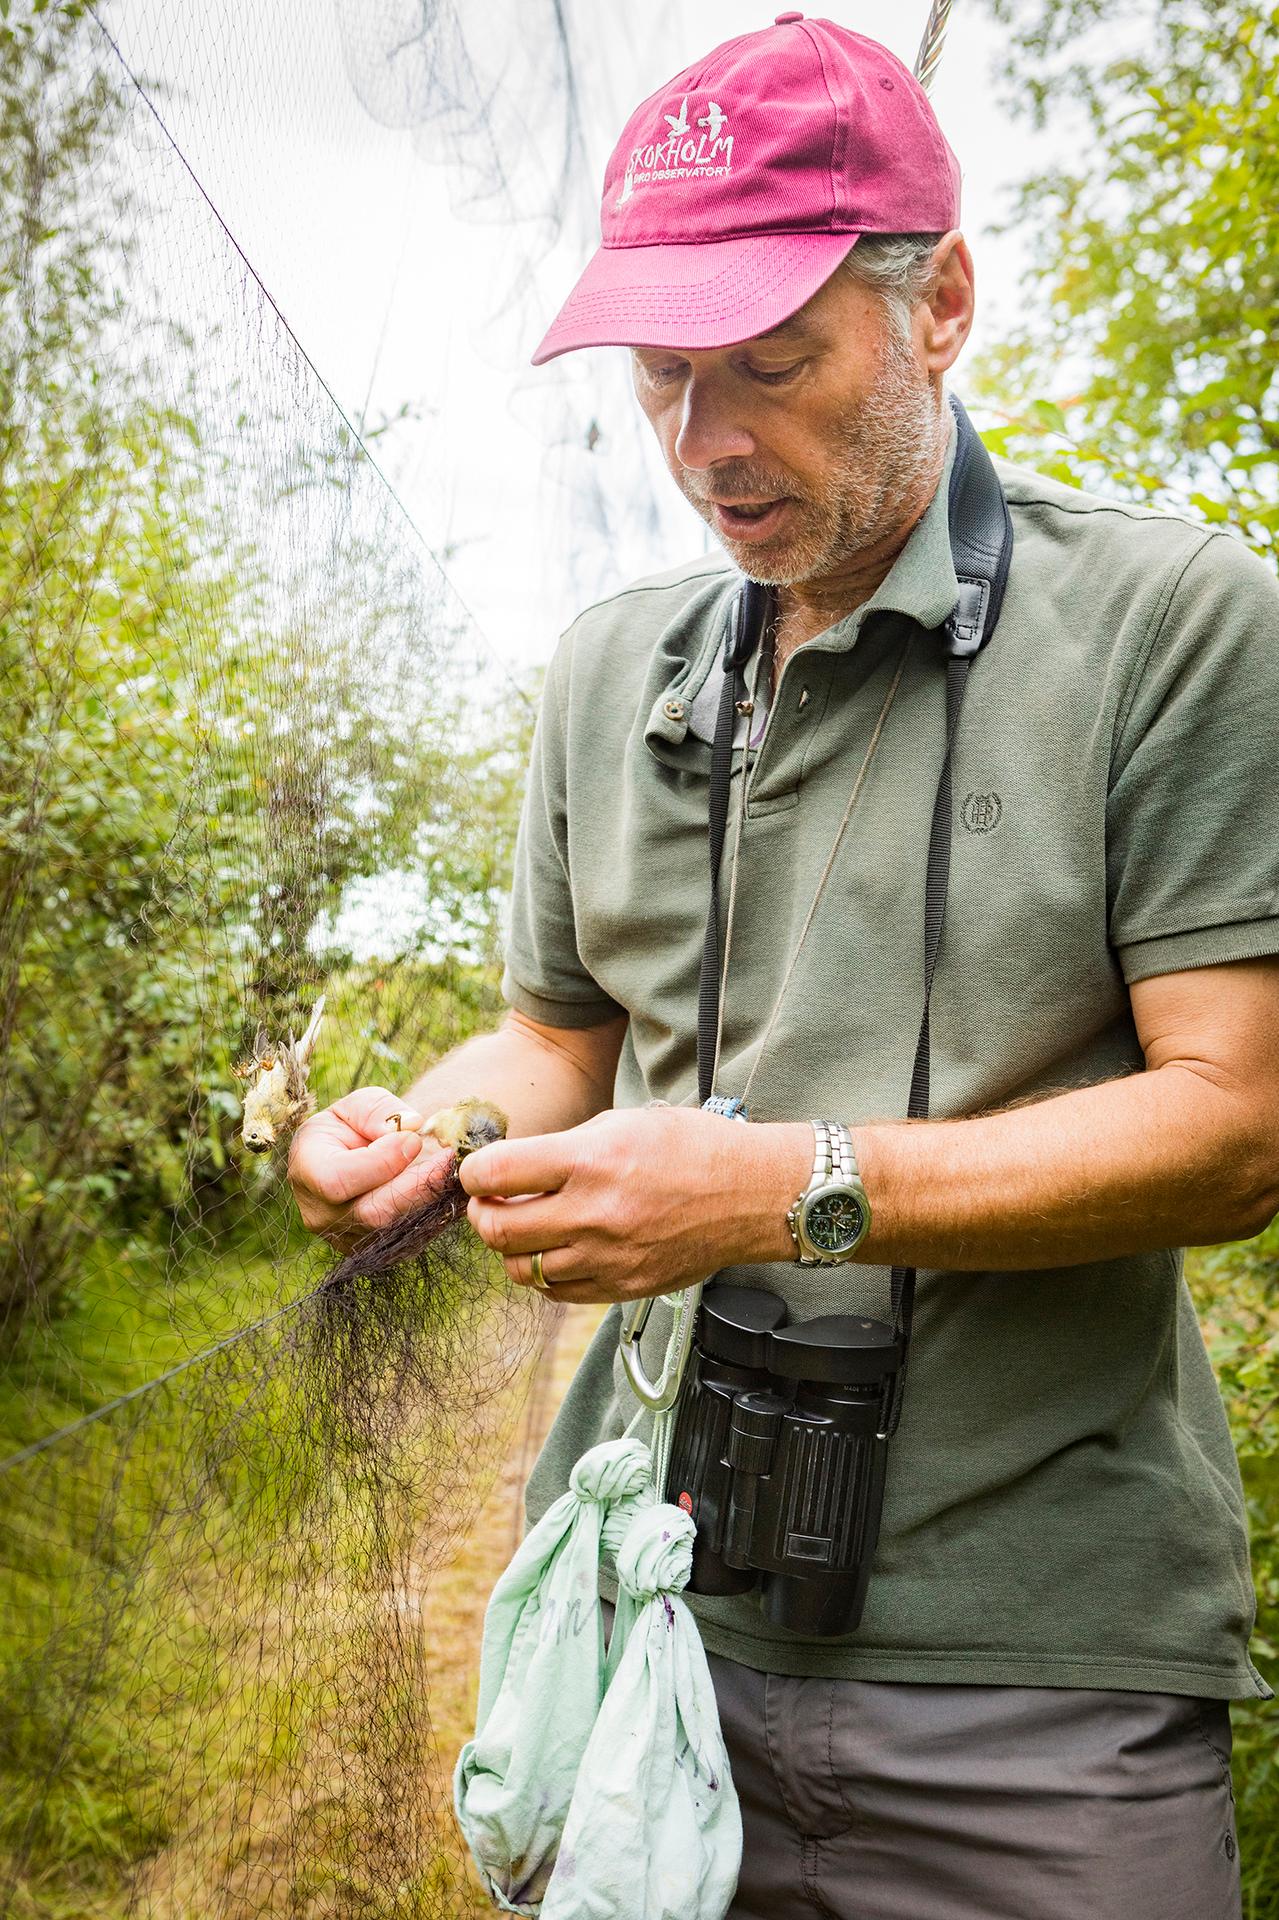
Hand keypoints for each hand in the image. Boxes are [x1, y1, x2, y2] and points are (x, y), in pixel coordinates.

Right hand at [287, 1085, 454, 1249]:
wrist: (353, 1156)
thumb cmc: (353, 1125)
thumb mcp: (359, 1105)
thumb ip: (380, 1111)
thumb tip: (411, 1127)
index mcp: (306, 1170)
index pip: (339, 1181)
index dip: (381, 1163)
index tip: (414, 1139)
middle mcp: (320, 1214)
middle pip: (373, 1214)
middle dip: (417, 1185)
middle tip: (448, 1159)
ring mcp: (346, 1239)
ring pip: (396, 1229)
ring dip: (429, 1200)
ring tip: (449, 1170)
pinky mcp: (374, 1250)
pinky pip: (409, 1239)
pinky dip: (431, 1214)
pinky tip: (443, 1189)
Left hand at [459, 1105, 810, 1303]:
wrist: (752, 1194)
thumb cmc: (692, 1148)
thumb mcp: (623, 1123)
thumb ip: (562, 1150)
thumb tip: (511, 1169)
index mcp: (590, 1160)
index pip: (495, 1173)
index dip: (473, 1173)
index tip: (476, 1172)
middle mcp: (594, 1212)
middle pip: (497, 1229)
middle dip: (481, 1213)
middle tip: (489, 1203)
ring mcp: (608, 1256)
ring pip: (521, 1268)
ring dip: (512, 1247)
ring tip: (526, 1228)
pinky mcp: (623, 1286)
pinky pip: (558, 1291)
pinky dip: (545, 1273)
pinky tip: (557, 1250)